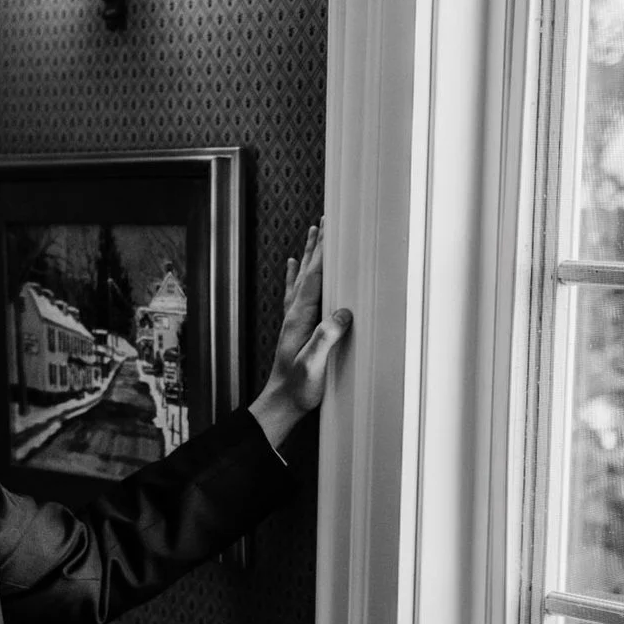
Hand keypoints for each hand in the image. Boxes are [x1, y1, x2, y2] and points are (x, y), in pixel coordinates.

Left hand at [250, 222, 351, 449]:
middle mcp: (295, 314)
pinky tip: (292, 265)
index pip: (315, 278)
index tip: (332, 230)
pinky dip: (295, 275)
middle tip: (325, 220)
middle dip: (318, 245)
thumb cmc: (299, 388)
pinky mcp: (294, 327)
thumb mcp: (314, 366)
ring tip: (312, 232)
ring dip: (308, 254)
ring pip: (301, 277)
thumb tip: (343, 314)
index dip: (324, 253)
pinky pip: (295, 293)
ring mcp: (293, 319)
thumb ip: (325, 339)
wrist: (281, 403)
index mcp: (301, 318)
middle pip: (308, 271)